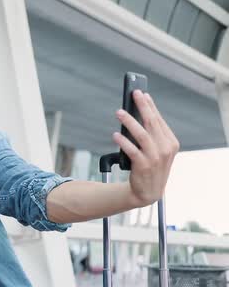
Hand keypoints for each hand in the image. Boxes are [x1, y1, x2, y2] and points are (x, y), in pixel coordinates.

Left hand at [114, 90, 179, 206]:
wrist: (147, 192)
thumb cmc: (149, 166)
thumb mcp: (155, 150)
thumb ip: (150, 134)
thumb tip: (137, 113)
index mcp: (170, 142)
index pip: (158, 120)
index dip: (150, 106)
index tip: (142, 93)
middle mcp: (165, 148)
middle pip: (152, 123)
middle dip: (142, 106)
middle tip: (133, 94)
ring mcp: (155, 157)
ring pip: (142, 134)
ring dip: (129, 121)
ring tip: (119, 112)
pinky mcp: (144, 166)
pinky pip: (132, 150)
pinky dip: (123, 141)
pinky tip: (115, 135)